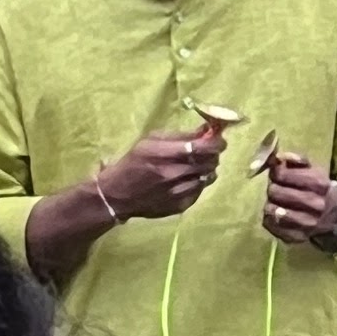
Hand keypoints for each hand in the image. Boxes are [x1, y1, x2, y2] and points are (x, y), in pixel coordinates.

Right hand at [95, 125, 224, 222]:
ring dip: (206, 168)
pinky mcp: (181, 205)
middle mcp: (174, 174)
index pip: (203, 147)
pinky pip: (200, 190)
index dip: (216, 142)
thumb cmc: (133, 162)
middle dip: (213, 154)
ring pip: (208, 176)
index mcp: (164, 154)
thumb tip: (207, 130)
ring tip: (195, 165)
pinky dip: (198, 182)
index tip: (218, 138)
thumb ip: (180, 136)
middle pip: (210, 162)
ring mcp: (179, 192)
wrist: (117, 195)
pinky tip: (186, 179)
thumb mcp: (151, 141)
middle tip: (208, 150)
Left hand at [261, 146, 336, 247]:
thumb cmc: (318, 188)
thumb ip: (295, 160)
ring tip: (276, 202)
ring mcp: (307, 223)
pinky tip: (275, 215)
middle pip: (275, 192)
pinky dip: (269, 219)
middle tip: (276, 189)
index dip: (275, 172)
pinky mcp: (297, 237)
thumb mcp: (312, 170)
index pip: (282, 175)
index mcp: (319, 183)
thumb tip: (277, 157)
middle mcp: (315, 204)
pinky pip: (272, 226)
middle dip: (272, 188)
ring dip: (270, 204)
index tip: (277, 174)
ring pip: (272, 211)